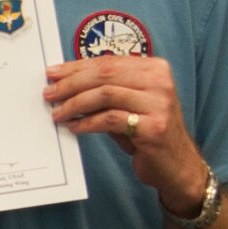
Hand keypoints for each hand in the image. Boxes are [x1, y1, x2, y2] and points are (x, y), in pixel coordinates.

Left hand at [44, 55, 210, 217]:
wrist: (178, 166)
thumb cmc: (149, 134)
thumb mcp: (130, 105)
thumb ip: (107, 91)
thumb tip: (67, 83)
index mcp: (155, 69)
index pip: (108, 61)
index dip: (77, 66)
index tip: (54, 73)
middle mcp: (160, 82)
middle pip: (105, 74)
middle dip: (72, 83)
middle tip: (50, 93)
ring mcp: (159, 104)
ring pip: (106, 94)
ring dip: (76, 103)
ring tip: (58, 113)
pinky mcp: (153, 128)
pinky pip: (111, 120)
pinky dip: (88, 123)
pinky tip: (75, 127)